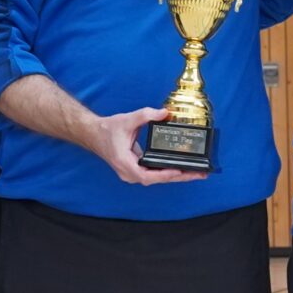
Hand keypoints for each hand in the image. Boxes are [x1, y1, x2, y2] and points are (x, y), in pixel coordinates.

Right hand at [81, 107, 197, 185]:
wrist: (94, 134)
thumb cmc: (107, 130)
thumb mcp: (127, 119)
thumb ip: (146, 115)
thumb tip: (164, 113)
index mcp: (125, 164)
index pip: (147, 176)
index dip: (164, 175)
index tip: (178, 171)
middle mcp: (129, 173)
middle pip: (157, 180)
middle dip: (179, 177)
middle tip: (198, 174)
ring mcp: (132, 174)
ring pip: (157, 179)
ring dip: (176, 176)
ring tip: (195, 173)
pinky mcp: (136, 170)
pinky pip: (155, 174)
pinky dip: (168, 172)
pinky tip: (182, 169)